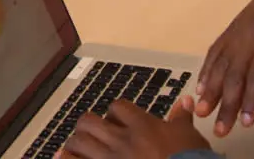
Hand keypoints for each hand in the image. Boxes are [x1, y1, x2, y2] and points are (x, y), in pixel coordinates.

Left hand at [60, 96, 210, 158]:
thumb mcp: (188, 136)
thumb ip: (181, 118)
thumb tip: (185, 101)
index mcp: (141, 126)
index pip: (117, 107)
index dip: (115, 113)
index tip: (117, 121)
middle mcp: (122, 140)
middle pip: (89, 122)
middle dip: (89, 127)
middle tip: (94, 134)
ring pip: (78, 142)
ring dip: (77, 144)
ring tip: (80, 148)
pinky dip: (67, 158)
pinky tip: (65, 157)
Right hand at [196, 0, 253, 136]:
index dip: (250, 99)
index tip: (245, 123)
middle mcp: (250, 32)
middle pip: (235, 72)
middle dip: (226, 103)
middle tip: (218, 128)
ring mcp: (239, 27)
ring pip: (221, 61)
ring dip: (211, 88)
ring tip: (201, 110)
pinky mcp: (235, 24)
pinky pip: (217, 48)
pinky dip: (207, 67)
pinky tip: (201, 84)